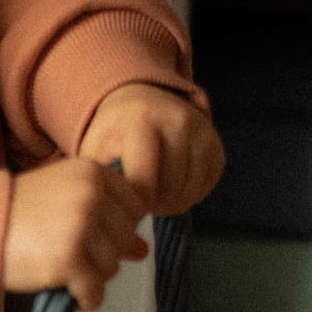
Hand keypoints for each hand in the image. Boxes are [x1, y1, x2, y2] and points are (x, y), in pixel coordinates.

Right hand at [1, 157, 148, 309]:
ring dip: (91, 278)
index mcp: (93, 173)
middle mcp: (91, 196)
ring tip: (64, 272)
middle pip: (125, 239)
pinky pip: (95, 292)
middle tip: (71, 257)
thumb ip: (106, 219)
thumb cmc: (16, 216)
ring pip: (112, 267)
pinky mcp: (69, 260)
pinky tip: (67, 292)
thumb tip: (142, 250)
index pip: (136, 208)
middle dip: (103, 255)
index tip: (89, 235)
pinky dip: (84, 300)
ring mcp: (81, 227)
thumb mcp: (63, 202)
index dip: (116, 229)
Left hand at [78, 83, 224, 215]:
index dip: (135, 202)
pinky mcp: (215, 142)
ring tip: (154, 199)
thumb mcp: (95, 149)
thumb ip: (98, 177)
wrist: (141, 103)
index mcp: (142, 120)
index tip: (126, 203)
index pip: (145, 180)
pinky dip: (192, 194)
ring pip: (191, 189)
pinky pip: (208, 183)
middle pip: (171, 188)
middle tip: (141, 204)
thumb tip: (110, 209)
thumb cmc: (112, 135)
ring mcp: (201, 130)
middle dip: (154, 205)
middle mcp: (178, 119)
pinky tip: (172, 190)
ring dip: (173, 203)